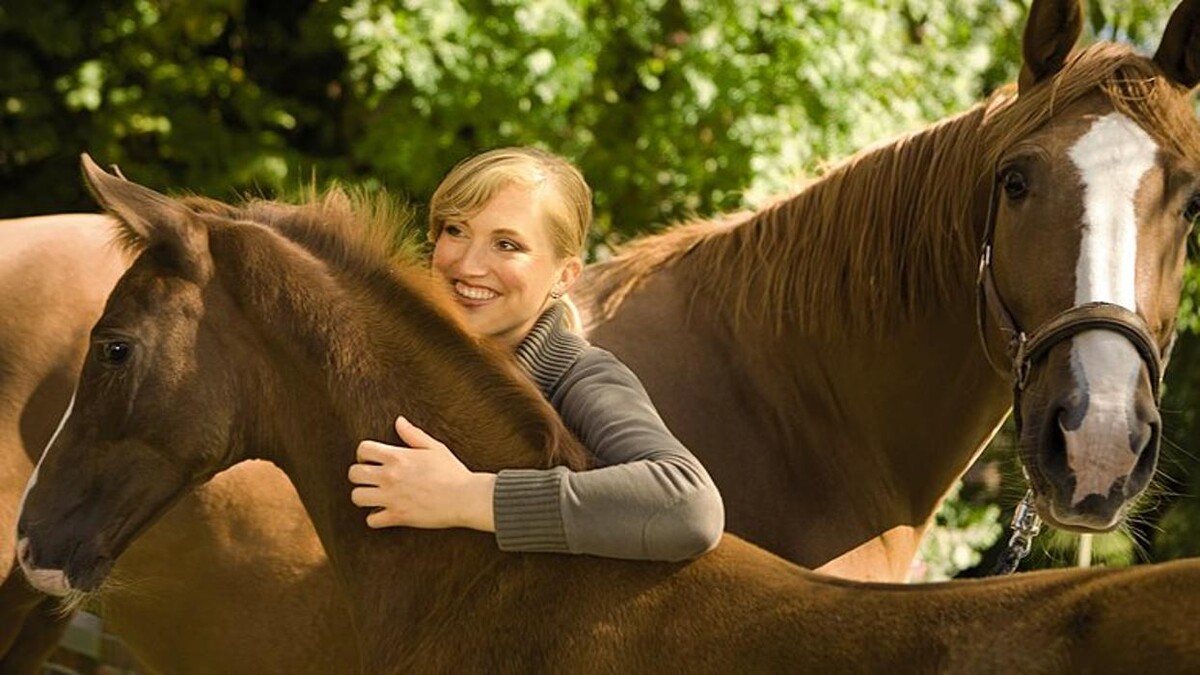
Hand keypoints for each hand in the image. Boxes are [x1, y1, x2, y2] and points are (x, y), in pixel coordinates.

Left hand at [348, 416, 495, 530]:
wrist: (464, 497)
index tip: (371, 460)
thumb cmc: (452, 472)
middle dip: (359, 475)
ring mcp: (391, 497)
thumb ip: (413, 434)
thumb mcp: (434, 447)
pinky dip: (375, 518)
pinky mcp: (397, 516)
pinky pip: (371, 520)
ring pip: (357, 497)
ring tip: (374, 496)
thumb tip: (399, 421)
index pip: (363, 449)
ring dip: (363, 496)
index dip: (364, 454)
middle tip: (370, 479)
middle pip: (354, 474)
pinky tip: (384, 513)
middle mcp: (389, 476)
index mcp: (397, 457)